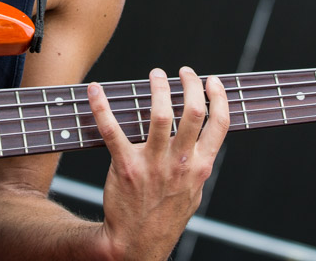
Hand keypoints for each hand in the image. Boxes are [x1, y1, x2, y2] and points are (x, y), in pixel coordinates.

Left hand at [88, 66, 229, 260]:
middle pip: (193, 111)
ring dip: (158, 88)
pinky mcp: (126, 166)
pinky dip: (101, 107)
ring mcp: (154, 164)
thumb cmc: (165, 218)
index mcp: (200, 166)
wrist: (136, 245)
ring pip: (160, 114)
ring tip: (156, 75)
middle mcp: (181, 162)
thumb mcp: (193, 193)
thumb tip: (201, 140)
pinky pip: (112, 130)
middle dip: (190, 84)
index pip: (219, 124)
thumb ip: (198, 165)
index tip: (212, 81)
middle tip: (183, 72)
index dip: (218, 97)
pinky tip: (96, 90)